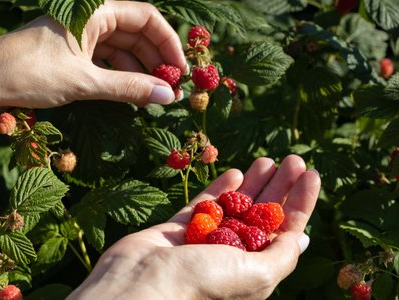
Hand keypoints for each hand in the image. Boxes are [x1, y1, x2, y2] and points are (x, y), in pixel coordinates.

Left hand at [0, 0, 187, 108]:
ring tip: (154, 97)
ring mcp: (78, 34)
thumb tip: (168, 97)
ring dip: (138, 71)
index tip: (183, 71)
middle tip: (172, 90)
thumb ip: (128, 88)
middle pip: (135, 33)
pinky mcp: (68, 52)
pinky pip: (103, 60)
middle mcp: (88, 16)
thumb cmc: (29, 74)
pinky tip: (129, 94)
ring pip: (120, 48)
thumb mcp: (83, 82)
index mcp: (93, 8)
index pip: (145, 18)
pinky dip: (118, 76)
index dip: (168, 43)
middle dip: (155, 60)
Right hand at [68, 155, 320, 299]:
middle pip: (263, 215)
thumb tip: (302, 239)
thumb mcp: (256, 273)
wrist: (143, 281)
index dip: (300, 202)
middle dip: (279, 187)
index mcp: (255, 270)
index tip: (311, 174)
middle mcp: (232, 255)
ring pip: (235, 207)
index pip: (286, 231)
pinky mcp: (181, 228)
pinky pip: (204, 204)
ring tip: (267, 160)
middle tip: (293, 159)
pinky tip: (235, 172)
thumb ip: (280, 255)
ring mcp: (205, 239)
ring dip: (253, 184)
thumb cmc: (202, 282)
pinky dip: (220, 189)